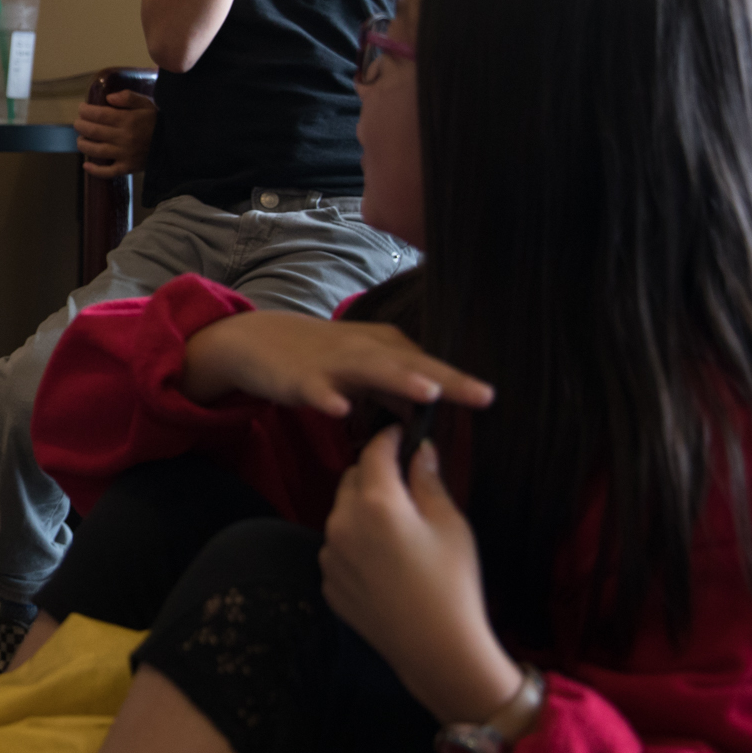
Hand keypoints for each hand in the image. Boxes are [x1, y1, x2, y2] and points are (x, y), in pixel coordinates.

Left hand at [74, 88, 155, 178]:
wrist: (173, 144)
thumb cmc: (156, 122)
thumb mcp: (146, 104)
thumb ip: (128, 97)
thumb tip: (108, 98)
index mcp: (127, 120)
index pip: (99, 114)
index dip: (86, 111)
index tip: (82, 109)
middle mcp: (123, 137)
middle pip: (94, 131)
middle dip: (81, 126)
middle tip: (78, 123)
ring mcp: (124, 154)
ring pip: (97, 151)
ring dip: (83, 145)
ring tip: (80, 140)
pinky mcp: (127, 168)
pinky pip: (108, 172)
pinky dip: (95, 170)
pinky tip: (86, 165)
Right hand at [181, 311, 493, 416]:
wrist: (258, 341)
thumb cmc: (320, 357)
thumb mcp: (366, 369)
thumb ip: (399, 389)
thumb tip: (432, 411)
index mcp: (386, 347)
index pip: (430, 367)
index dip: (461, 384)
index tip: (494, 400)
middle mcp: (365, 350)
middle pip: (412, 366)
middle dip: (447, 381)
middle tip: (485, 396)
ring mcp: (332, 363)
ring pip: (370, 370)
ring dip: (398, 380)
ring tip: (428, 393)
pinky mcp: (300, 378)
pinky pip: (316, 390)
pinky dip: (327, 398)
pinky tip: (339, 410)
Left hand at [323, 427, 526, 726]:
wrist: (437, 649)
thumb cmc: (453, 584)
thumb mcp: (451, 525)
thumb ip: (428, 481)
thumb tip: (420, 451)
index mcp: (375, 503)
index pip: (374, 452)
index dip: (388, 438)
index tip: (401, 433)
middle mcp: (342, 523)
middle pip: (351, 480)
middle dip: (374, 475)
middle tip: (404, 485)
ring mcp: (330, 555)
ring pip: (342, 515)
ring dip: (363, 511)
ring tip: (398, 531)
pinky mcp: (328, 582)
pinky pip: (339, 549)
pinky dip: (356, 545)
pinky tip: (386, 564)